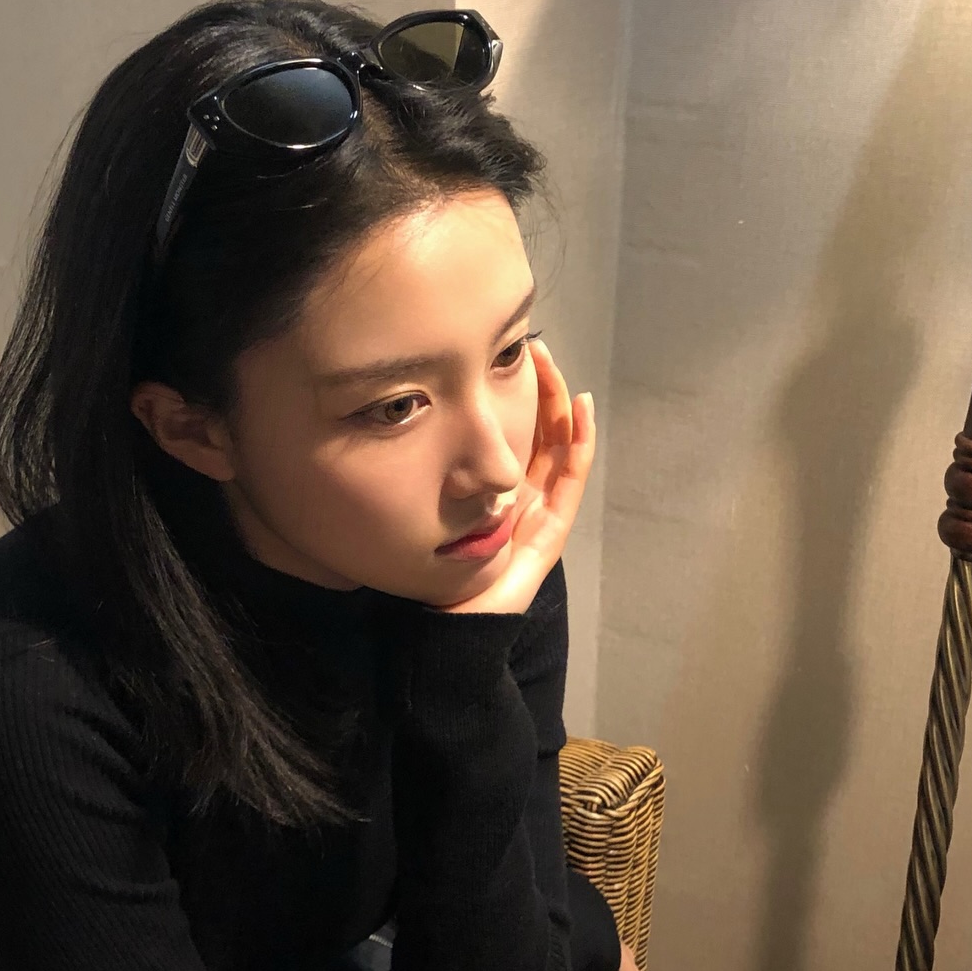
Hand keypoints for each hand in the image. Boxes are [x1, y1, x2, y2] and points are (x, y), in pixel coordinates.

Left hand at [443, 338, 595, 615]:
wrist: (451, 621)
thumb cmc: (430, 572)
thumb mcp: (418, 509)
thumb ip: (416, 478)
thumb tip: (391, 427)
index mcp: (490, 493)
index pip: (512, 435)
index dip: (515, 398)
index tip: (504, 359)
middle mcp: (519, 497)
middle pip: (540, 434)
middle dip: (541, 391)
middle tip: (536, 350)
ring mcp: (540, 511)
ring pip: (560, 447)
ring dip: (561, 405)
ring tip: (555, 367)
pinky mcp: (551, 529)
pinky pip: (572, 478)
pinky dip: (580, 442)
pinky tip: (580, 409)